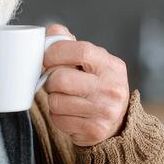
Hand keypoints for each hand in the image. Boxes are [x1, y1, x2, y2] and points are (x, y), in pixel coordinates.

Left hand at [42, 24, 129, 146]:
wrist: (117, 121)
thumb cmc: (97, 85)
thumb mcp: (92, 61)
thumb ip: (70, 43)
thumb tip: (50, 33)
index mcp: (111, 66)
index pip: (81, 51)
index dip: (57, 52)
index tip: (47, 57)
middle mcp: (111, 88)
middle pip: (61, 79)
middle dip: (50, 80)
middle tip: (55, 82)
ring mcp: (104, 111)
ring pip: (56, 101)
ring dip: (53, 99)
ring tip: (66, 98)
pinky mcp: (94, 130)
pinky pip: (58, 119)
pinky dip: (57, 116)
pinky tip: (70, 113)